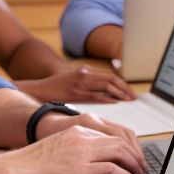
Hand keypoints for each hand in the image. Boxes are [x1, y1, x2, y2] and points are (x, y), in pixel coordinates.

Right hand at [0, 124, 145, 173]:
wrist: (17, 168)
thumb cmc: (33, 162)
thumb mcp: (59, 147)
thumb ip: (77, 147)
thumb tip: (94, 160)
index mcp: (78, 130)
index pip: (111, 134)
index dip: (127, 146)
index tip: (134, 156)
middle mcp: (83, 137)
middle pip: (120, 142)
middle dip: (135, 155)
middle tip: (142, 167)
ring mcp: (82, 152)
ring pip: (120, 153)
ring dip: (134, 165)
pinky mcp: (81, 169)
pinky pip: (112, 169)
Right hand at [17, 66, 136, 103]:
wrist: (40, 89)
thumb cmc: (57, 87)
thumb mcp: (75, 80)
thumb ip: (90, 83)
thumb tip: (108, 93)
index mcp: (85, 70)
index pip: (110, 75)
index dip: (123, 83)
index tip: (130, 91)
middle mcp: (85, 74)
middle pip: (111, 79)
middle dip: (125, 88)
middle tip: (133, 97)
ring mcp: (80, 83)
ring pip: (106, 86)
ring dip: (120, 93)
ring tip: (128, 100)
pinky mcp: (76, 93)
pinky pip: (95, 96)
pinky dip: (107, 98)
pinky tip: (115, 102)